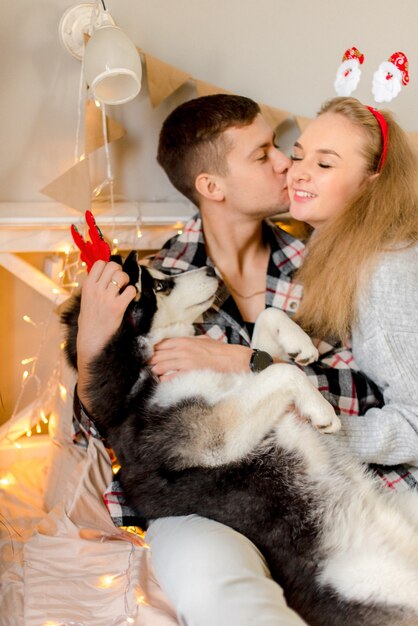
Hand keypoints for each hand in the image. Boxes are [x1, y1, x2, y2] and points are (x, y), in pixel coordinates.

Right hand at [76, 260, 135, 406]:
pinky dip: (132, 293)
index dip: (109, 266)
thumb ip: (94, 285)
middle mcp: (96, 289)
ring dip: (127, 281)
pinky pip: (131, 290)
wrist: (91, 340)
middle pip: (113, 266)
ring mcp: (107, 297)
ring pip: (122, 275)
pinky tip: (128, 300)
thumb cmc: (90, 320)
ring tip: (124, 290)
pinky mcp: (117, 307)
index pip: (100, 263)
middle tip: (120, 283)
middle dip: (120, 272)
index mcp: (87, 286)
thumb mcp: (86, 299)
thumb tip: (104, 271)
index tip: (111, 275)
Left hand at [149, 336, 252, 380]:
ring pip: (160, 365)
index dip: (152, 350)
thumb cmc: (219, 350)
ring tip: (151, 374)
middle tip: (146, 366)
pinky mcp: (189, 372)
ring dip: (154, 370)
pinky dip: (163, 379)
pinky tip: (161, 381)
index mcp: (184, 341)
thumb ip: (188, 342)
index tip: (148, 355)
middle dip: (150, 361)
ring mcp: (185, 361)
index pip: (160, 344)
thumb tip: (176, 344)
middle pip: (157, 354)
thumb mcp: (202, 340)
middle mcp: (182, 349)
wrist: (232, 359)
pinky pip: (170, 376)